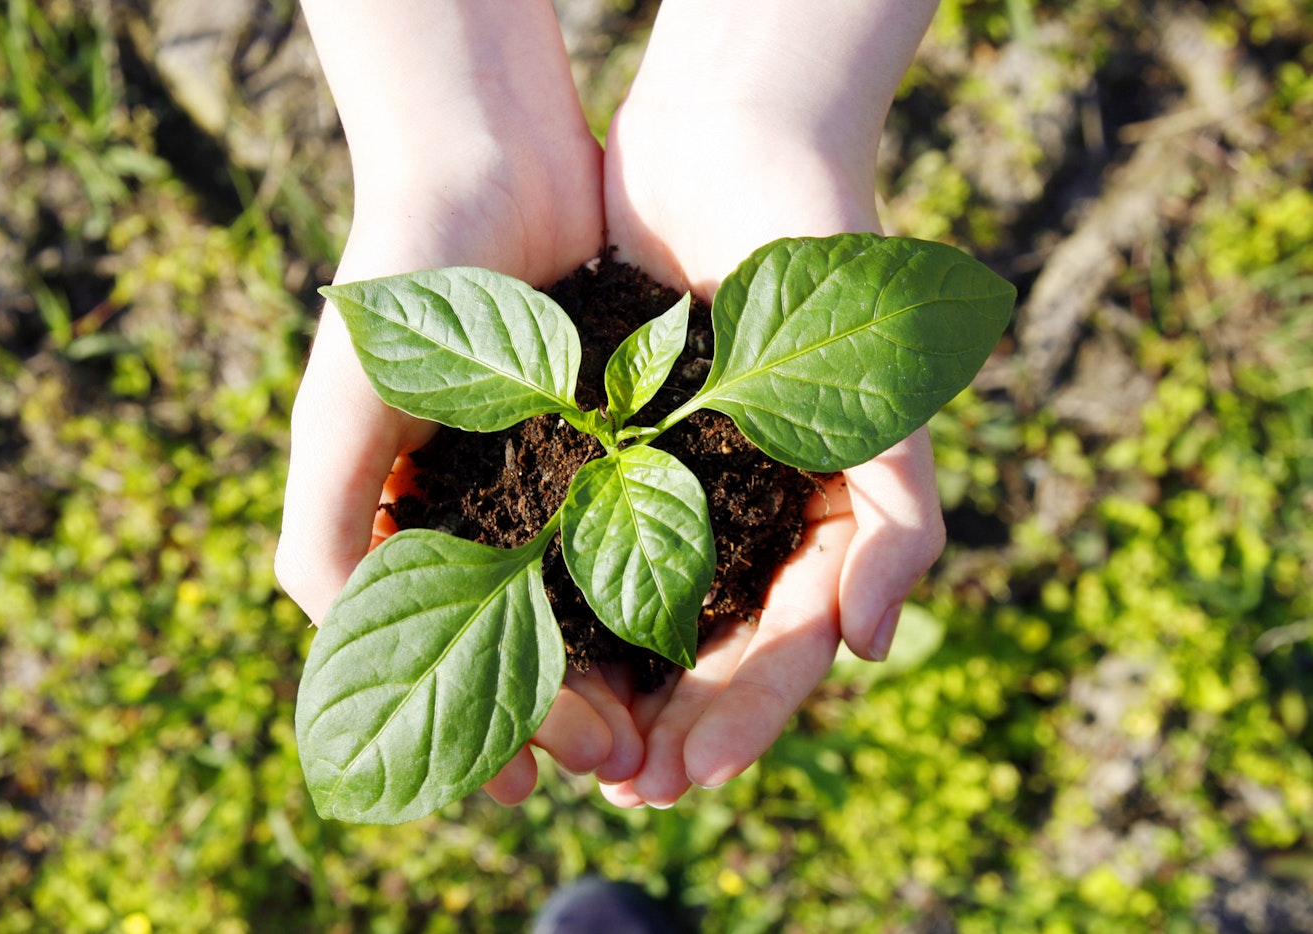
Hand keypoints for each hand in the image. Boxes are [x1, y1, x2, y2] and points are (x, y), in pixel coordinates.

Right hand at [275, 0, 638, 802]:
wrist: (495, 161)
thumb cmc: (402, 283)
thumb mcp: (343, 414)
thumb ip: (327, 532)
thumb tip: (344, 650)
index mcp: (409, 523)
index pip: (442, 655)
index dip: (481, 721)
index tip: (519, 787)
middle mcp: (484, 511)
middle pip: (528, 642)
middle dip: (568, 713)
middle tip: (621, 767)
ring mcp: (556, 477)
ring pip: (594, 603)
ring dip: (624, 671)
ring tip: (663, 727)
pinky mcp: (624, 438)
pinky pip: (653, 526)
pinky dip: (670, 584)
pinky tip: (702, 629)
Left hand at [592, 0, 943, 806]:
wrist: (728, 149)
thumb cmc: (822, 264)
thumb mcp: (879, 396)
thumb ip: (897, 520)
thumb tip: (878, 648)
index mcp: (819, 521)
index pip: (787, 647)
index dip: (745, 717)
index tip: (688, 773)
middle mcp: (749, 518)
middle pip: (713, 650)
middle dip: (674, 722)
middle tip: (623, 791)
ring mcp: (678, 486)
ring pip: (644, 612)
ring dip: (614, 686)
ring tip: (572, 750)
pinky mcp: (607, 446)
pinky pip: (580, 537)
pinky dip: (559, 594)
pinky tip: (526, 641)